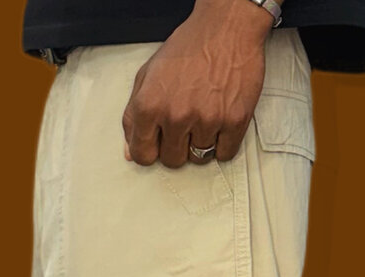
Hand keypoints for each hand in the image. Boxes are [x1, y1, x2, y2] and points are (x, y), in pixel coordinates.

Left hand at [122, 0, 274, 167]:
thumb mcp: (148, 75)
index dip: (150, 151)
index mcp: (150, 105)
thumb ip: (134, 115)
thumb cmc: (189, 47)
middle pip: (172, 161)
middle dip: (177, 147)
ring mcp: (206, 120)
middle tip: (184, 125)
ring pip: (199, 159)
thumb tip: (131, 151)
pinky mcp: (234, 122)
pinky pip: (224, 154)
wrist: (226, 27)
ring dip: (201, 143)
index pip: (143, 155)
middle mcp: (176, 115)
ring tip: (204, 116)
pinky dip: (223, 143)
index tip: (158, 145)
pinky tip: (219, 121)